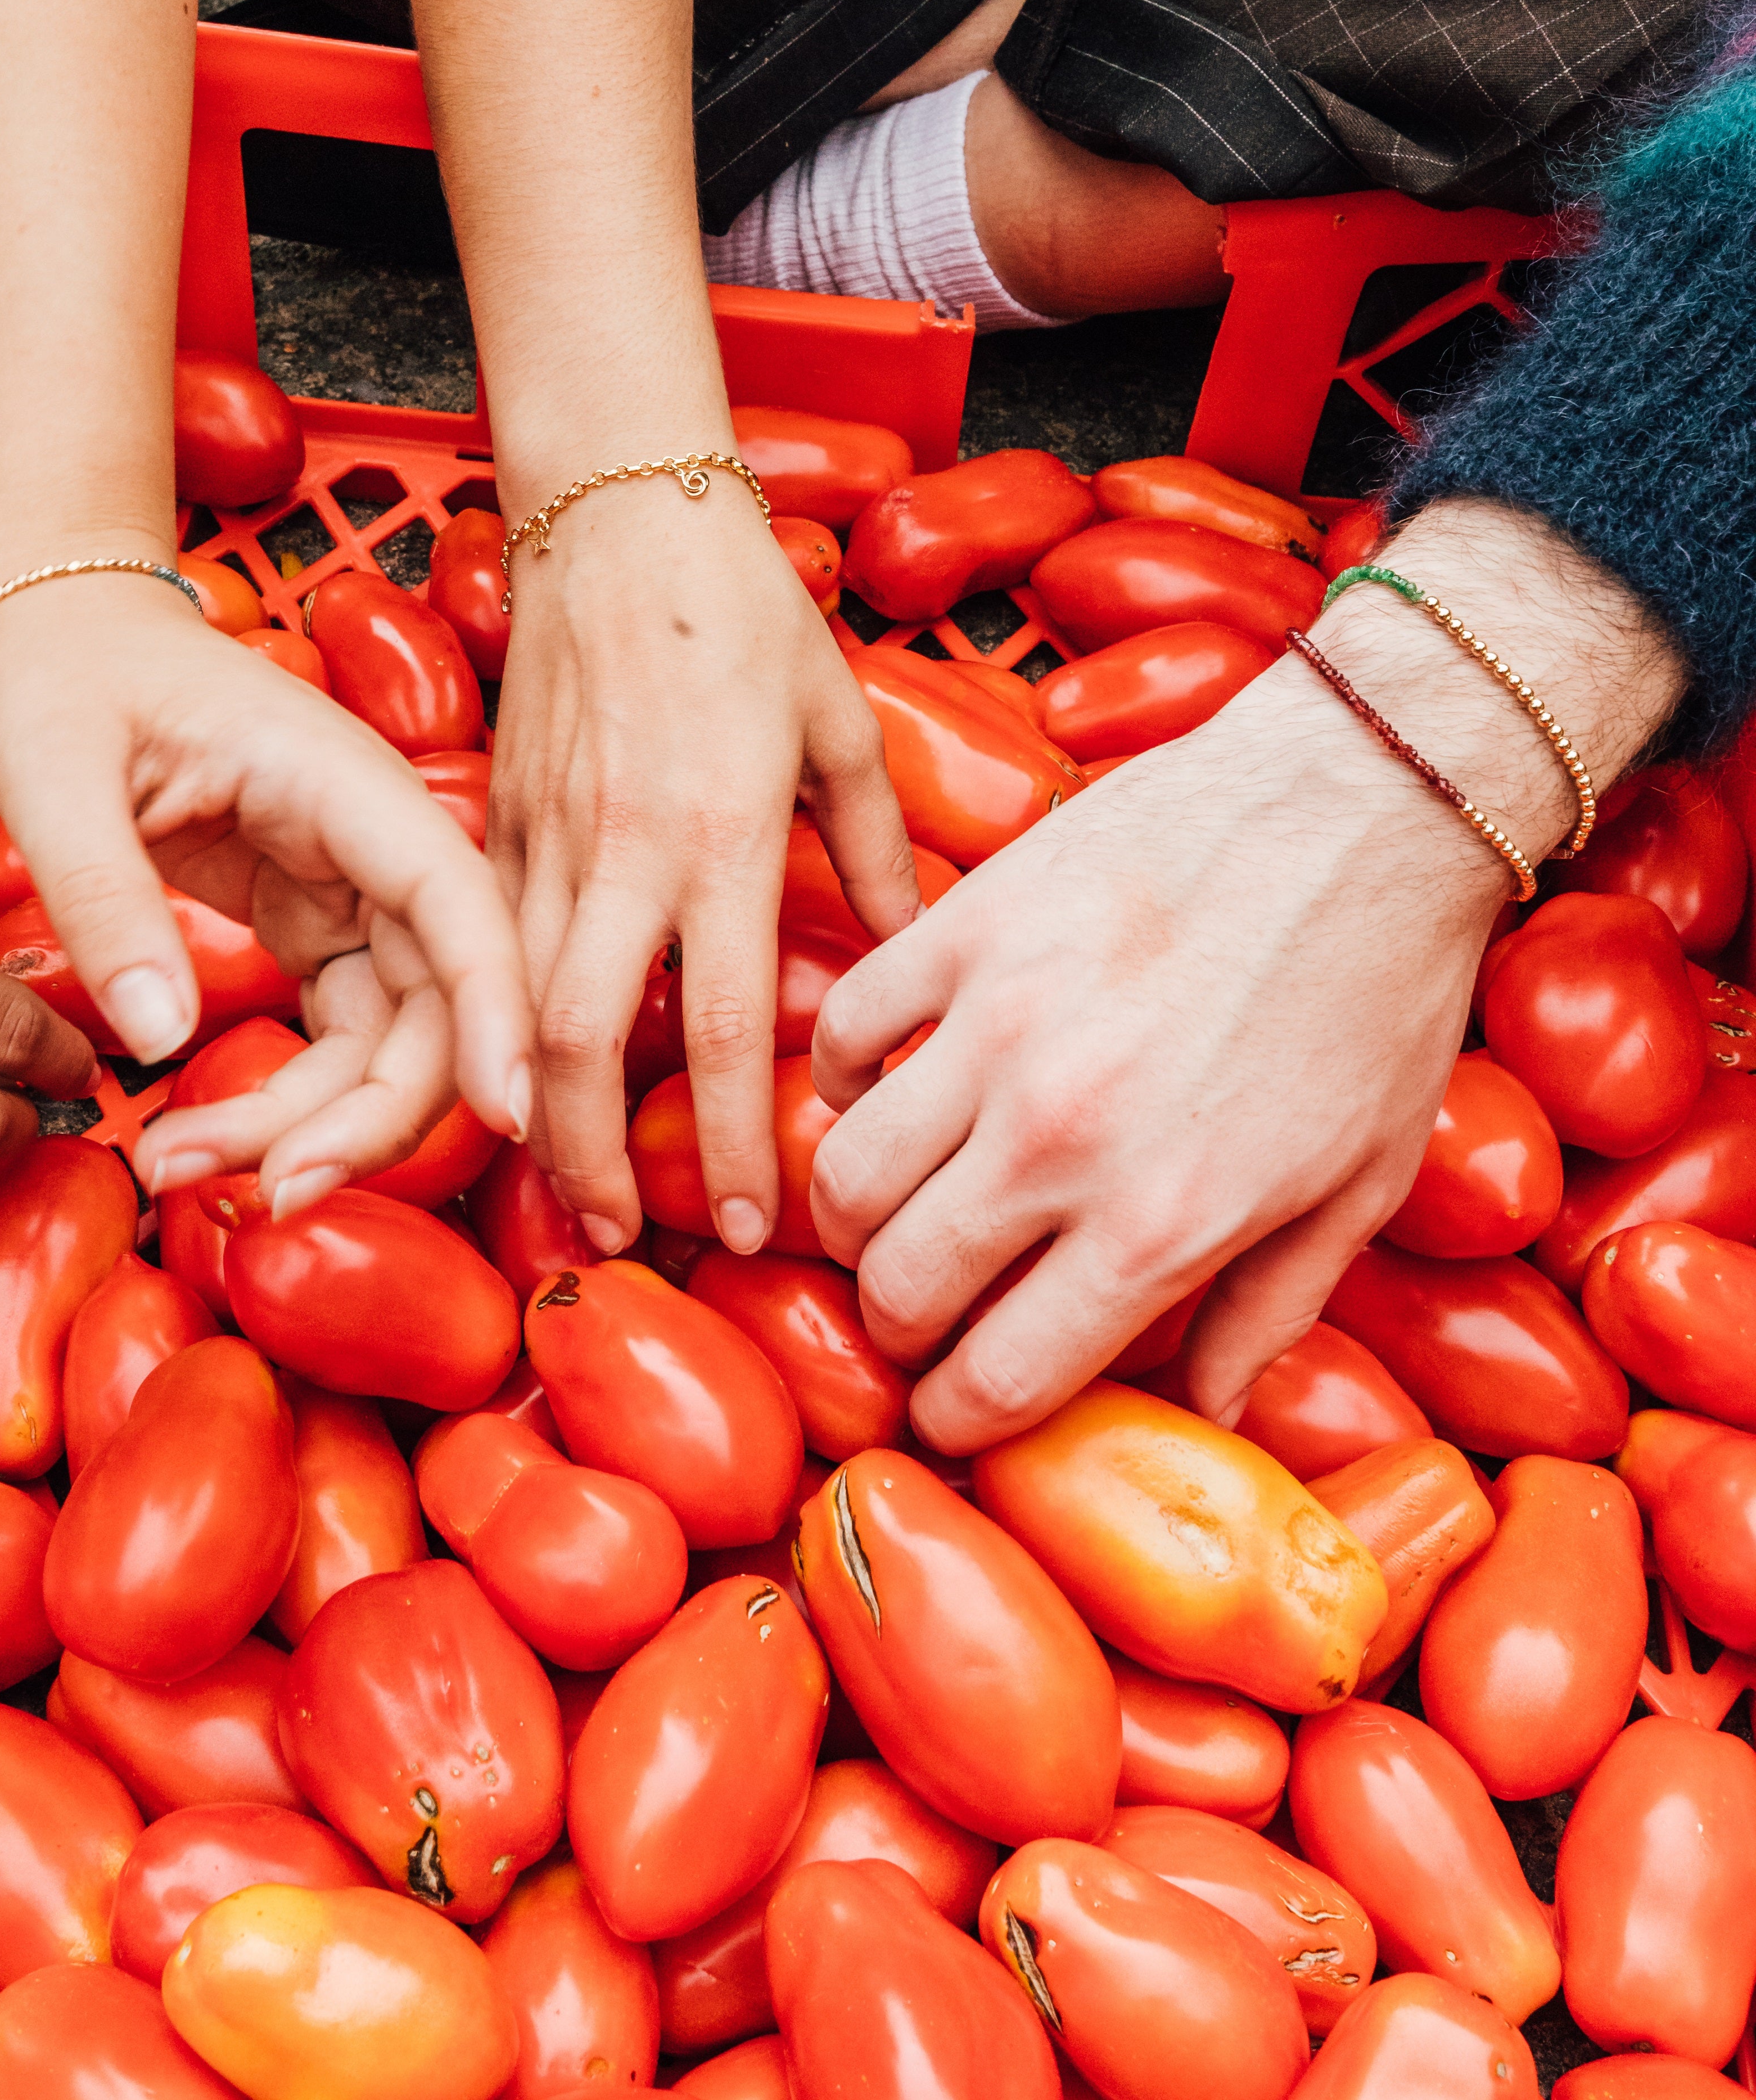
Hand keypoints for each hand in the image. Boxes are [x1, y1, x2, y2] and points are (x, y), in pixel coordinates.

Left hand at [0, 572, 534, 1210]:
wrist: (60, 628)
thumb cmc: (62, 673)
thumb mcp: (53, 773)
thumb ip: (106, 899)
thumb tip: (158, 1039)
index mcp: (339, 779)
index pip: (456, 900)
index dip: (496, 1008)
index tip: (507, 1112)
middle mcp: (372, 838)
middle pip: (439, 999)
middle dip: (373, 1115)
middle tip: (266, 1194)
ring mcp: (353, 884)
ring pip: (391, 1036)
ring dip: (313, 1126)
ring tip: (180, 1169)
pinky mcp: (317, 920)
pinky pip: (339, 1035)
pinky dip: (285, 1104)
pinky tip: (199, 1139)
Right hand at [495, 477, 918, 1256]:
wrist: (615, 508)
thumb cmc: (738, 606)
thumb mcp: (839, 721)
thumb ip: (878, 846)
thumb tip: (912, 951)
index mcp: (724, 835)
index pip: (730, 1027)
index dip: (733, 1143)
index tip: (744, 1223)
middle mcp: (623, 850)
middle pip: (580, 1047)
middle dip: (586, 1161)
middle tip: (615, 1238)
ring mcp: (544, 835)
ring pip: (508, 1006)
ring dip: (529, 1110)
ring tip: (559, 1183)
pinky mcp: (494, 815)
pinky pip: (485, 944)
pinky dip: (494, 1021)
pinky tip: (520, 1070)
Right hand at [807, 502, 1684, 1452]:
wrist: (1368, 801)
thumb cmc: (1379, 993)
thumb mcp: (1358, 1182)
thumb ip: (1268, 1312)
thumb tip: (1208, 1415)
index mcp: (1162, 1220)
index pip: (996, 1378)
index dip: (959, 1419)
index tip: (957, 1406)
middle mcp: (1061, 1135)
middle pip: (900, 1288)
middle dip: (900, 1329)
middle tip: (922, 1315)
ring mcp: (1001, 1023)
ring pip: (846, 1173)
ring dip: (854, 1220)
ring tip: (892, 1216)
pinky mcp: (969, 926)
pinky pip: (844, 1027)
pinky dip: (840, 1075)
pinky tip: (883, 1087)